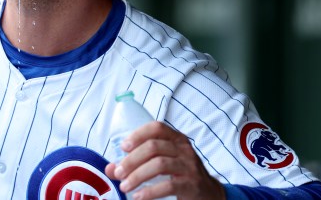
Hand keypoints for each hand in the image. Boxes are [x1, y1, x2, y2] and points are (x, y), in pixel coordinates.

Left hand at [104, 121, 225, 199]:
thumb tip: (110, 168)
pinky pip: (168, 186)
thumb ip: (137, 163)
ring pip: (159, 164)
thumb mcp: (162, 163)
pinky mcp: (191, 184)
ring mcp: (189, 166)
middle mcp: (184, 149)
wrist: (209, 193)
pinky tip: (138, 197)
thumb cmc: (181, 174)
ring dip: (137, 176)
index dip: (138, 134)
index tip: (123, 147)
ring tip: (125, 186)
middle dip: (132, 160)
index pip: (156, 127)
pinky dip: (150, 192)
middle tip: (118, 173)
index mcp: (176, 138)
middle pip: (153, 147)